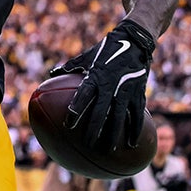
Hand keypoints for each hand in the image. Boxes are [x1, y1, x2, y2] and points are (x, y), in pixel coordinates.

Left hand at [50, 19, 155, 151]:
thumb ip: (71, 66)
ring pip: (119, 116)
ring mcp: (126, 90)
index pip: (83, 96)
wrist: (135, 41)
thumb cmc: (106, 49)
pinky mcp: (139, 94)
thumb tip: (51, 74)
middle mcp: (110, 85)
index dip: (76, 110)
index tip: (68, 125)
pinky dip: (135, 130)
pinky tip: (132, 144)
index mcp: (95, 76)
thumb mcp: (87, 56)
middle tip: (87, 145)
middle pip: (101, 111)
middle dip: (94, 129)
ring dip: (114, 134)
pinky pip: (137, 115)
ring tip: (107, 150)